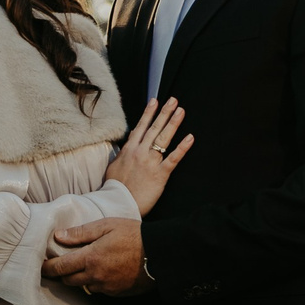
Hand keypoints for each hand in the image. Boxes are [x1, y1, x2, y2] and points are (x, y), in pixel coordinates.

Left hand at [45, 215, 149, 295]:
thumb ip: (81, 232)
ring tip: (81, 267)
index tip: (40, 266)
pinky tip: (101, 272)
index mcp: (91, 258)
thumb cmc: (134, 235)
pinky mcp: (117, 293)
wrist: (160, 254)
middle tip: (58, 265)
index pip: (61, 267)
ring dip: (79, 278)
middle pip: (68, 280)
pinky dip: (95, 282)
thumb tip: (59, 236)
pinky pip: (99, 290)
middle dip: (61, 274)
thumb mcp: (107, 226)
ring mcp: (106, 287)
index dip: (48, 268)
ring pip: (83, 286)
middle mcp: (95, 276)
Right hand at [106, 97, 191, 214]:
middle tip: (173, 101)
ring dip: (173, 123)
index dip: (148, 113)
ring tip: (181, 111)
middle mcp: (140, 152)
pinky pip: (173, 158)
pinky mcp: (160, 174)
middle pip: (154, 128)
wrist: (117, 204)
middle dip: (164, 113)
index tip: (155, 101)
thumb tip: (128, 145)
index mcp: (129, 150)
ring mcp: (150, 162)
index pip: (141, 127)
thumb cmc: (114, 188)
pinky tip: (190, 138)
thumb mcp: (114, 167)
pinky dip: (182, 148)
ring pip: (163, 138)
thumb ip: (122, 155)